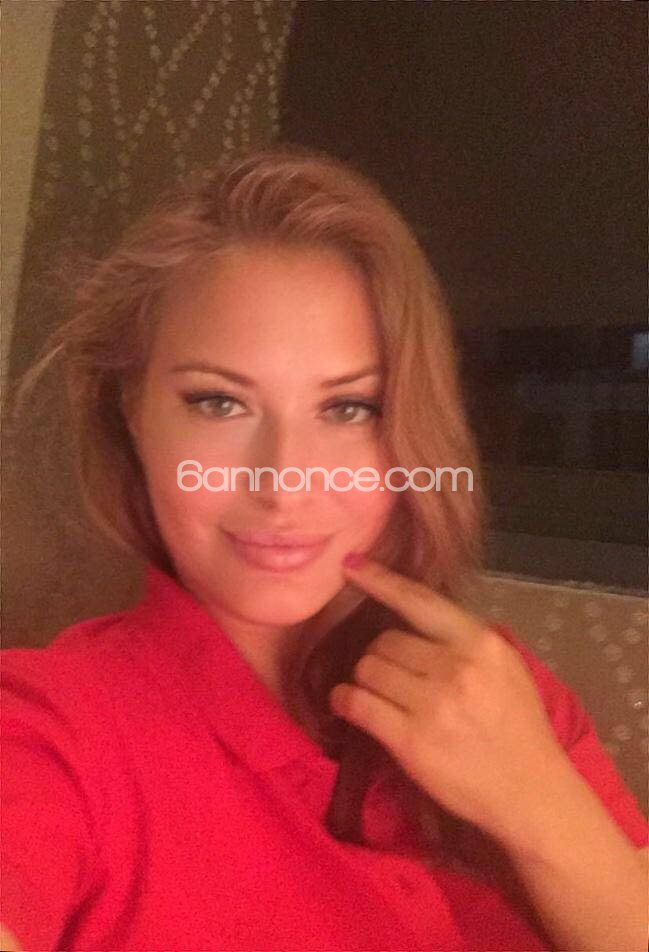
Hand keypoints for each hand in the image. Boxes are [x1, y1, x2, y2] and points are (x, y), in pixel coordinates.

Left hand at [329, 554, 568, 843]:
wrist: (532, 794)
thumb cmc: (520, 730)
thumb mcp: (507, 670)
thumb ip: (467, 643)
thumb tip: (420, 620)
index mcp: (481, 644)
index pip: (421, 601)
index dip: (381, 581)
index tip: (350, 567)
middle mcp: (456, 667)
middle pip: (385, 641)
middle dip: (378, 654)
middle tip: (387, 675)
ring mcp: (432, 704)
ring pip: (369, 669)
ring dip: (363, 679)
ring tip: (372, 693)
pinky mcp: (411, 740)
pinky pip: (359, 705)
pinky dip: (345, 701)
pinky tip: (346, 705)